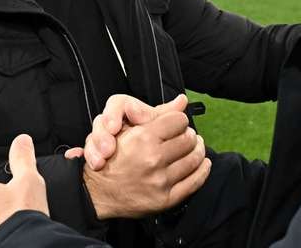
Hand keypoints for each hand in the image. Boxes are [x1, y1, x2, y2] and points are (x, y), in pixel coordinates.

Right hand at [82, 109, 210, 218]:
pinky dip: (202, 170)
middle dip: (189, 135)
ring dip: (198, 150)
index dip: (178, 120)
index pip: (178, 121)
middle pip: (189, 139)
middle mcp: (153, 159)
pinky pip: (194, 182)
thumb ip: (156, 114)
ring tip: (195, 147)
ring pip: (194, 159)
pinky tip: (203, 164)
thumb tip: (182, 101)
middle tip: (187, 136)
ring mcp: (160, 181)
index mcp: (143, 138)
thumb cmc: (113, 157)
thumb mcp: (128, 129)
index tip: (177, 124)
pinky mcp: (165, 199)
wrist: (98, 192)